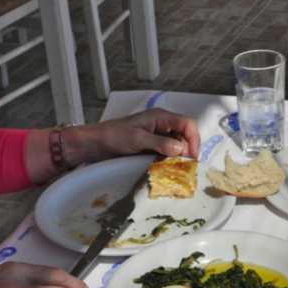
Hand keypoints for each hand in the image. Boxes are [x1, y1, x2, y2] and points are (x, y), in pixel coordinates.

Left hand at [67, 107, 200, 163]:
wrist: (93, 144)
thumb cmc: (112, 137)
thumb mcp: (137, 139)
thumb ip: (160, 143)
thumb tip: (181, 149)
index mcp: (160, 117)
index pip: (188, 124)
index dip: (194, 139)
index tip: (192, 158)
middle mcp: (162, 125)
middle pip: (185, 135)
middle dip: (188, 150)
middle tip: (185, 167)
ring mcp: (157, 136)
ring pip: (178, 146)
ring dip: (179, 157)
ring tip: (176, 170)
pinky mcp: (151, 147)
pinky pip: (167, 153)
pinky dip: (170, 161)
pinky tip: (167, 170)